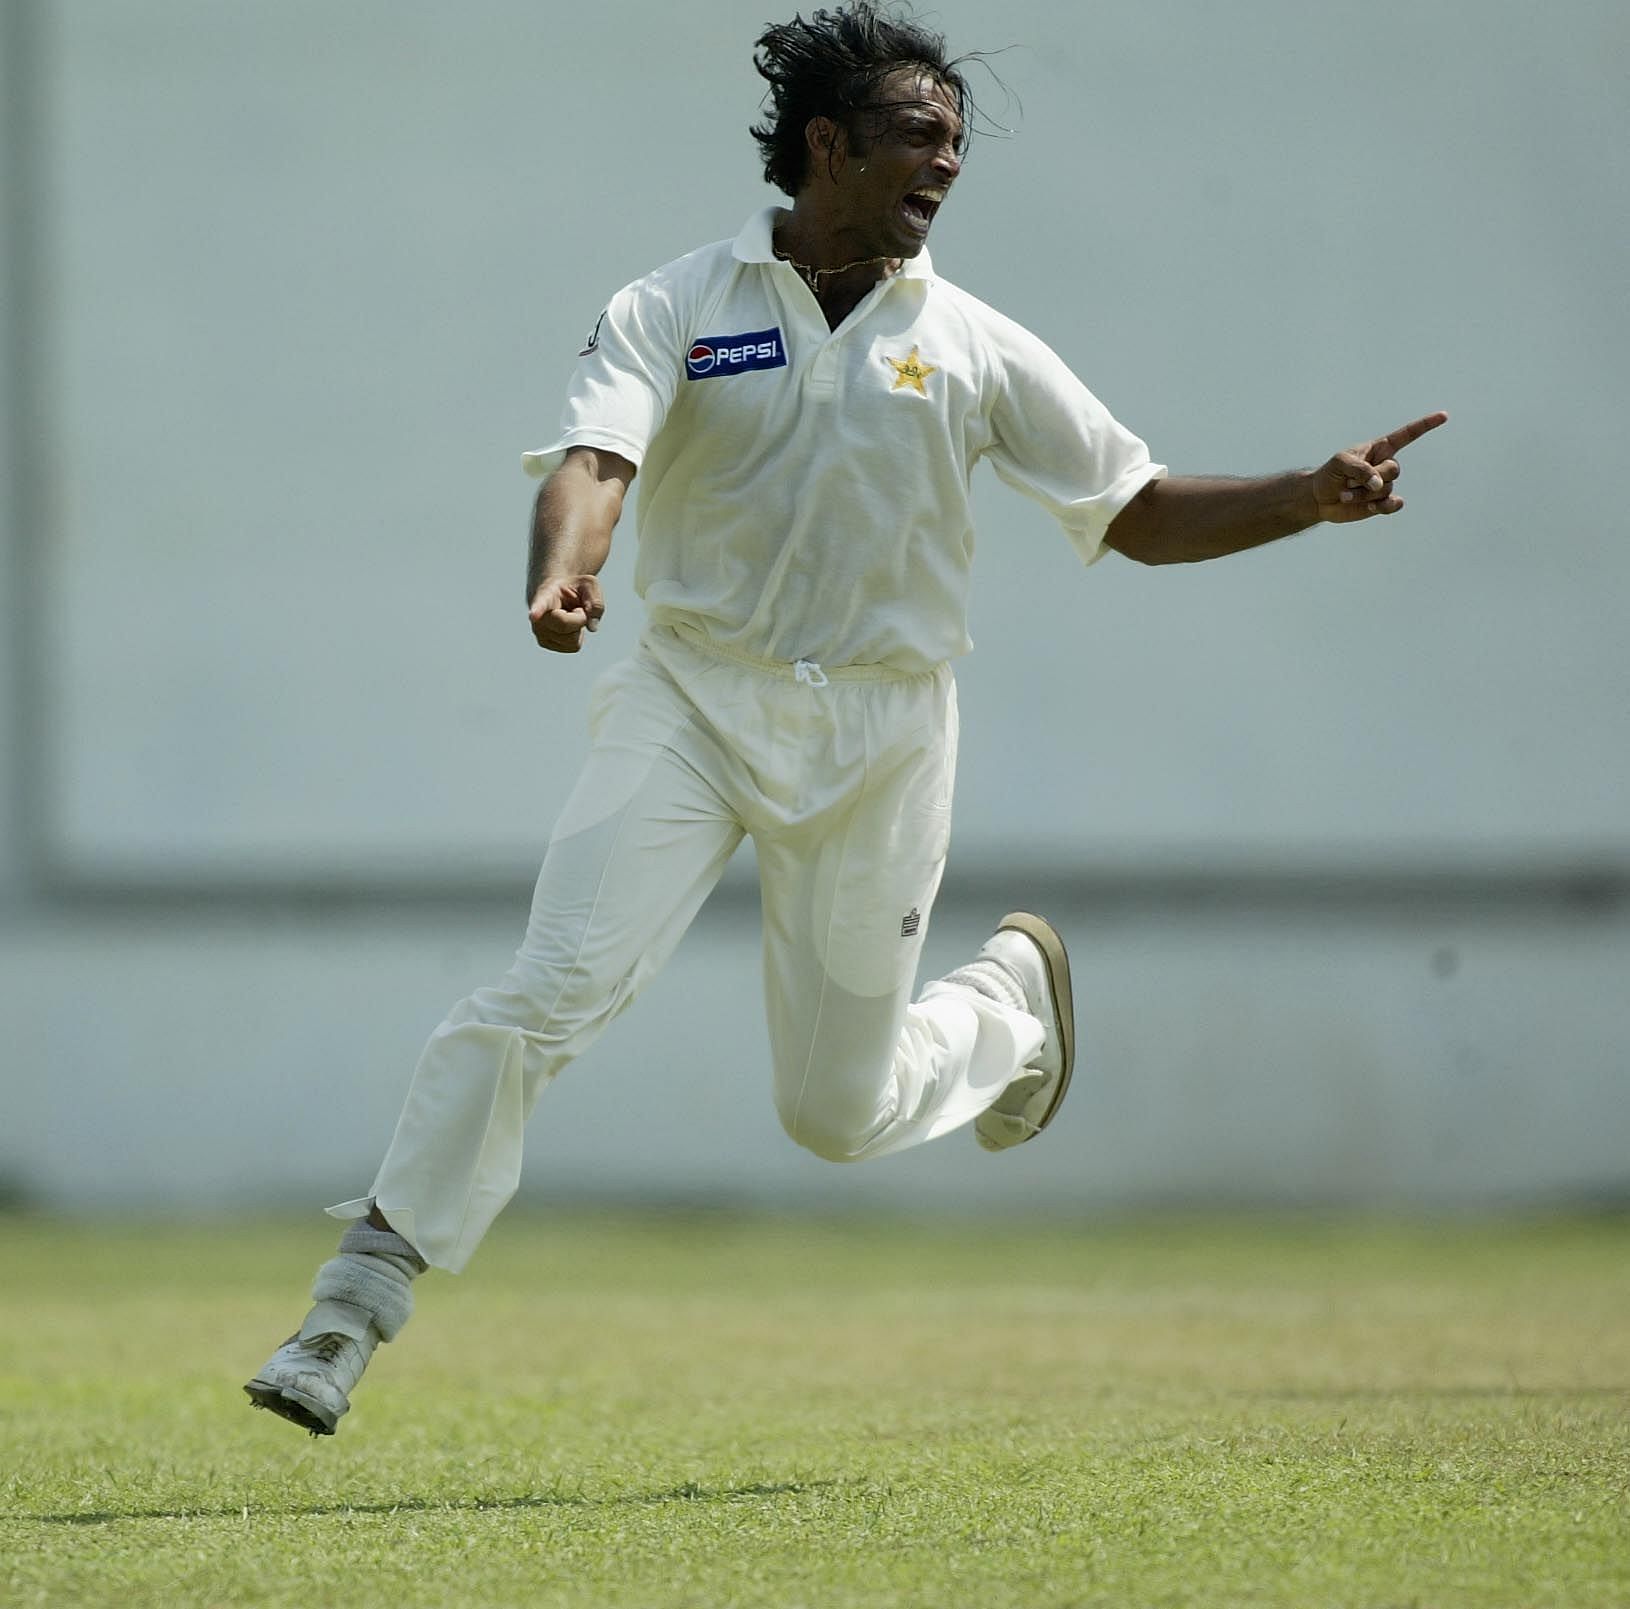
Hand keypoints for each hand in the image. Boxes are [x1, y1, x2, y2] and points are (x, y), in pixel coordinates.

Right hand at [528, 574, 604, 652]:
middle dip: (580, 617)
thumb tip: (592, 627)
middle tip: (577, 607)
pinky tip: (569, 625)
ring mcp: (539, 632)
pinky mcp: (545, 643)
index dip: (537, 610)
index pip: (540, 604)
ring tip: (570, 615)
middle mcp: (537, 616)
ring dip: (578, 628)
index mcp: (545, 596)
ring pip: (573, 640)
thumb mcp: (589, 585)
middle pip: (566, 625)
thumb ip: (595, 602)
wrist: (556, 593)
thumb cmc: (573, 588)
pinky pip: (574, 646)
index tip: (533, 615)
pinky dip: (577, 636)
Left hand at [1312, 411, 1447, 523]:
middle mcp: (1385, 465)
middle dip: (1369, 477)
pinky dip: (1384, 507)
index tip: (1444, 416)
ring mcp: (1385, 485)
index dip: (1425, 426)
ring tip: (1344, 493)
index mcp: (1380, 448)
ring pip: (1386, 490)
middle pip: (1393, 470)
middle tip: (1347, 481)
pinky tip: (1371, 507)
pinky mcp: (1381, 504)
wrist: (1319, 498)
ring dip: (1362, 494)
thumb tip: (1379, 486)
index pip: (1407, 435)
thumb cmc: (1329, 473)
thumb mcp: (1340, 462)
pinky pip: (1393, 505)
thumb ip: (1360, 469)